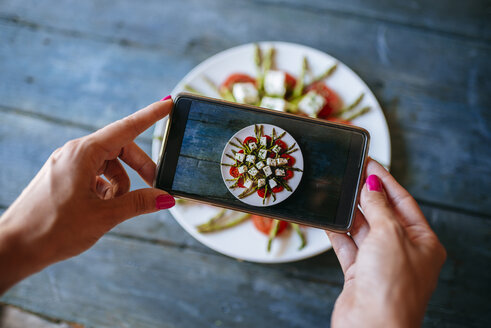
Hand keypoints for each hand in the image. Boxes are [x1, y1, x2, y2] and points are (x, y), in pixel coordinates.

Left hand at [0, 100, 174, 293]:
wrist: (14, 247)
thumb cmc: (53, 230)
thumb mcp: (104, 216)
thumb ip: (139, 203)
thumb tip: (166, 198)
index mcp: (84, 153)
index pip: (126, 128)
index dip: (151, 115)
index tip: (168, 103)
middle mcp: (74, 152)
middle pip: (120, 148)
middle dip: (139, 167)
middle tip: (154, 185)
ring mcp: (67, 163)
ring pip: (108, 163)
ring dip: (120, 183)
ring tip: (115, 207)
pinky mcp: (63, 176)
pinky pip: (94, 173)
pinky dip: (105, 188)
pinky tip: (101, 207)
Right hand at [326, 159, 445, 327]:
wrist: (371, 326)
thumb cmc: (392, 287)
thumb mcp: (389, 234)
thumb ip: (378, 207)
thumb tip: (371, 184)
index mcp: (423, 243)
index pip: (403, 202)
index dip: (386, 181)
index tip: (371, 163)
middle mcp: (403, 252)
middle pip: (382, 214)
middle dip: (366, 195)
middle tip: (351, 174)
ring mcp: (380, 264)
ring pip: (362, 229)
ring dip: (350, 212)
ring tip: (337, 192)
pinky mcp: (359, 274)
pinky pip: (347, 246)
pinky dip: (337, 232)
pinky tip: (328, 219)